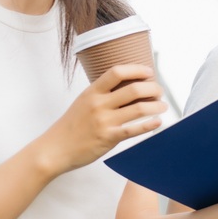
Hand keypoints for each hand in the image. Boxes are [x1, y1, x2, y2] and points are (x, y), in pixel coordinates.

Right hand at [35, 65, 165, 174]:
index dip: (137, 69)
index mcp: (92, 92)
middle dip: (153, 88)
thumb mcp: (83, 102)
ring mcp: (104, 121)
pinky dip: (150, 124)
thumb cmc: (71, 126)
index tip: (149, 72)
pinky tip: (157, 122)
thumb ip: (102, 94)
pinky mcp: (108, 138)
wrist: (55, 148)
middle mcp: (99, 104)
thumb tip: (127, 86)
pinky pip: (134, 130)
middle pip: (133, 89)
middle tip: (159, 91)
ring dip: (156, 106)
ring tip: (162, 106)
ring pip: (139, 109)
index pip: (117, 72)